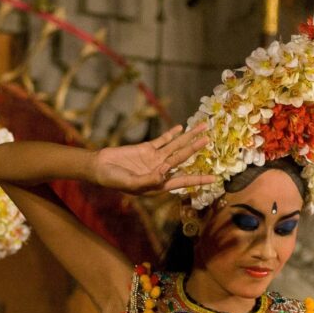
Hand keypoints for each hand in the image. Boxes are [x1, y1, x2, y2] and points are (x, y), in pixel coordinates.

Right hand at [91, 124, 213, 194]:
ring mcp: (155, 159)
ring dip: (188, 138)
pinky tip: (181, 128)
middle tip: (208, 140)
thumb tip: (166, 173)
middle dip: (195, 149)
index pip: (183, 181)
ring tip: (202, 129)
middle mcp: (161, 171)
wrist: (99, 167)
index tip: (213, 179)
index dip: (198, 180)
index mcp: (159, 184)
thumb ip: (149, 180)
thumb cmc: (114, 180)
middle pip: (182, 159)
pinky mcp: (147, 149)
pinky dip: (171, 134)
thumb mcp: (131, 183)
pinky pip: (162, 140)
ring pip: (175, 147)